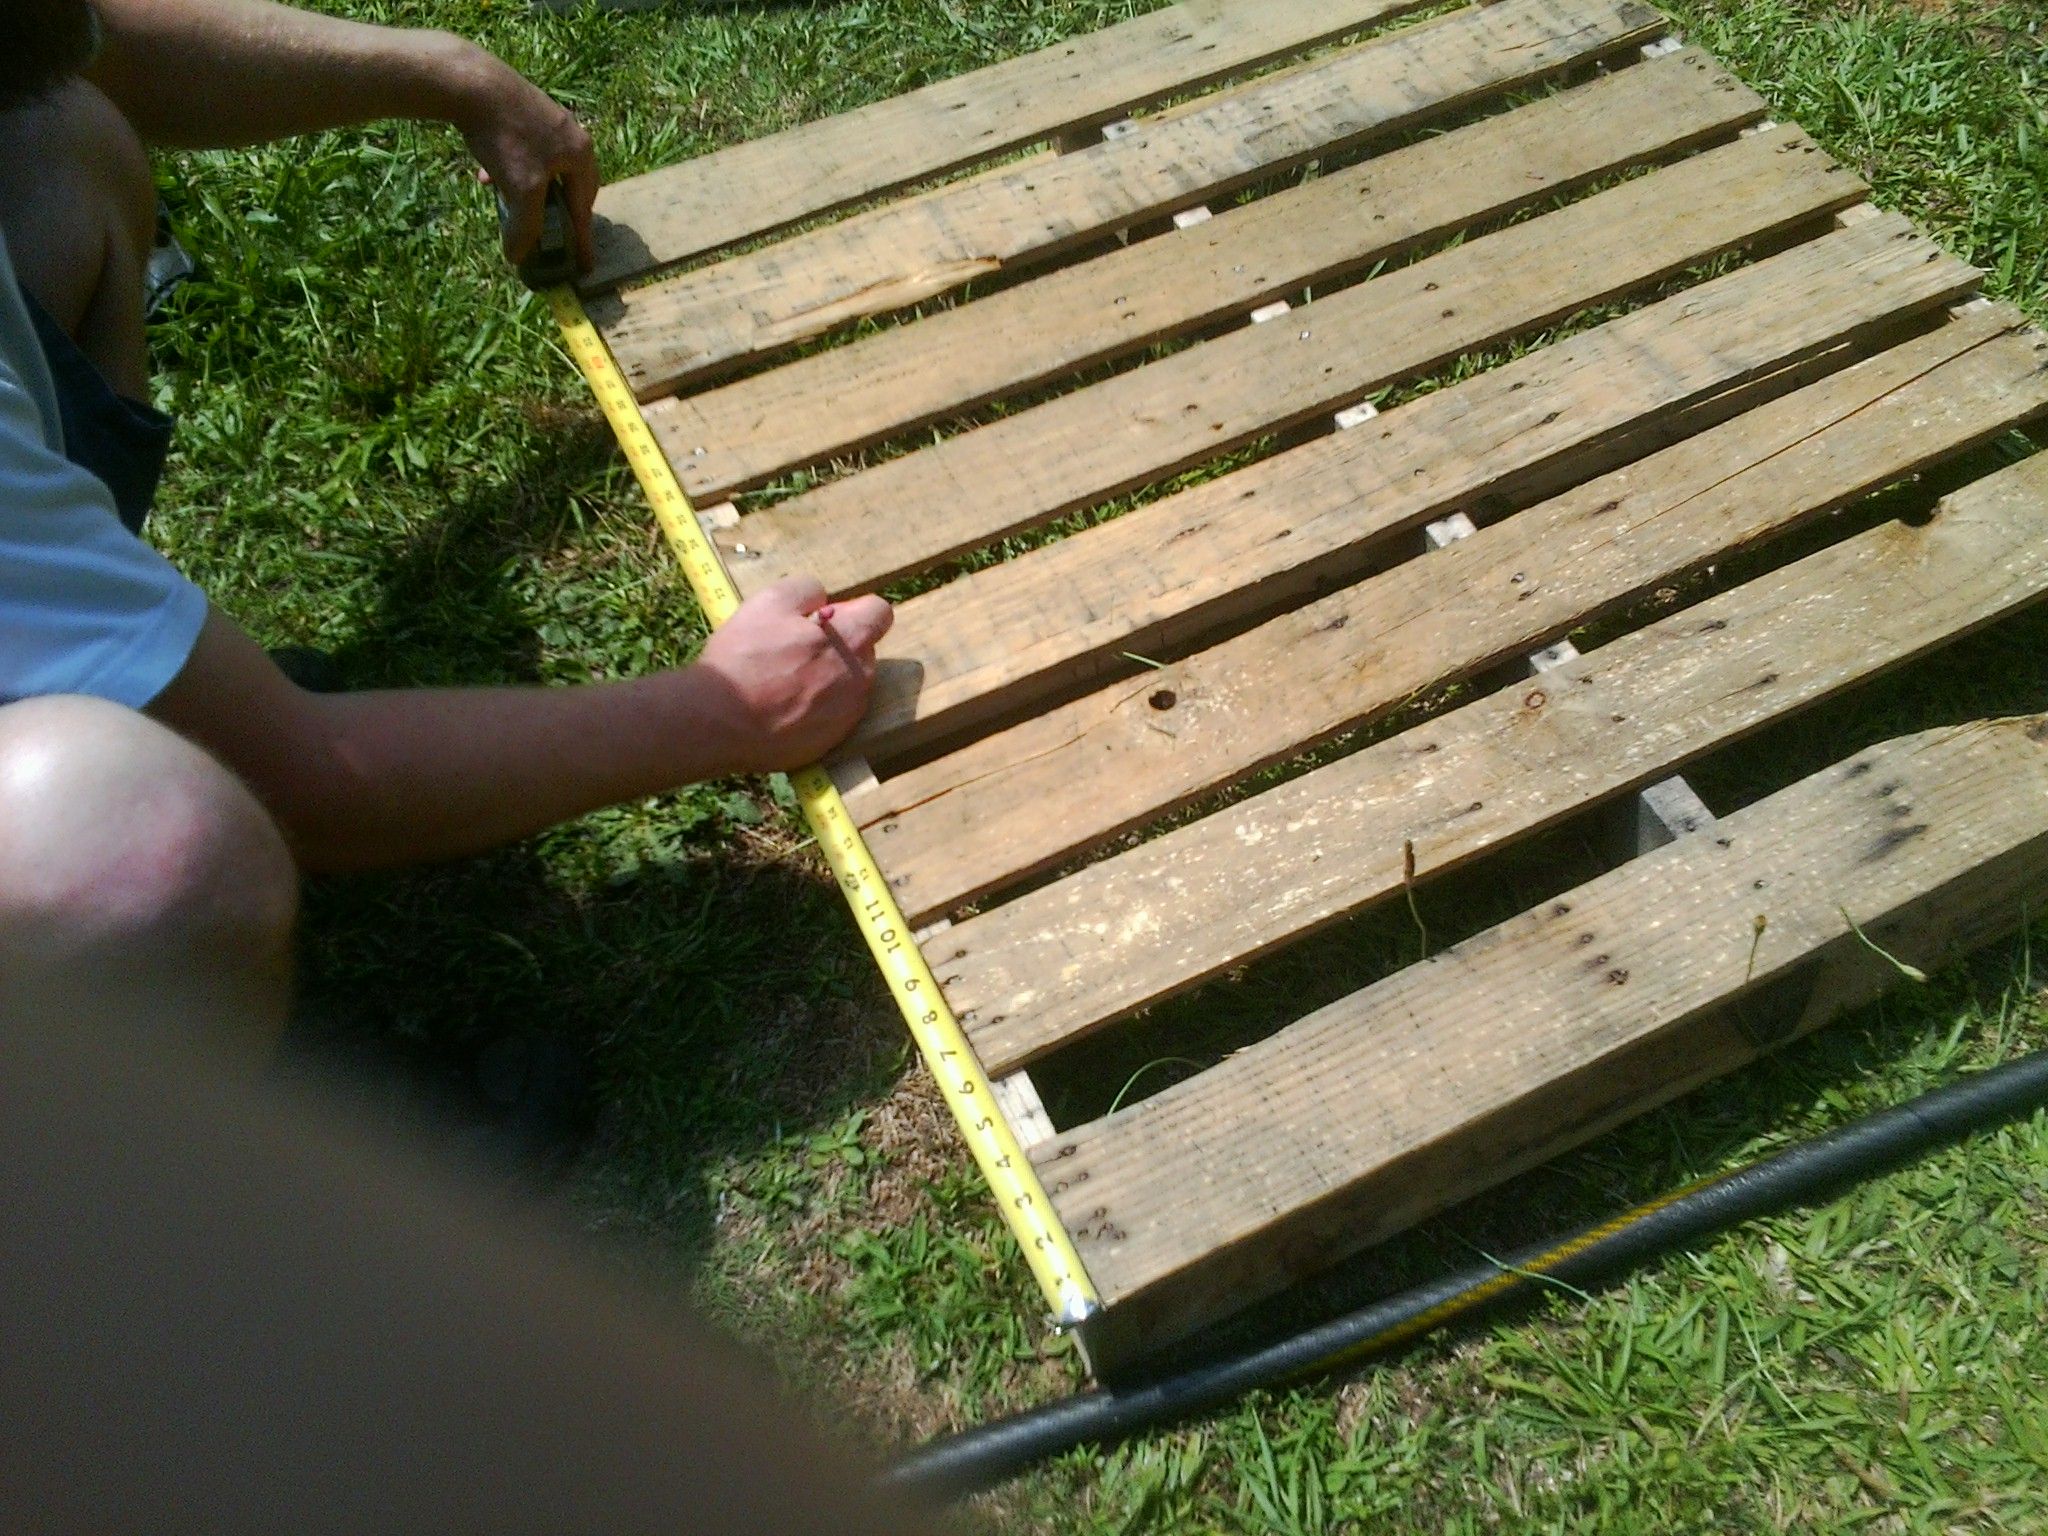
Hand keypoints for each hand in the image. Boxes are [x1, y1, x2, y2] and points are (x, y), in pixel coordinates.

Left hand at [449, 45, 597, 270]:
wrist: (473, 83)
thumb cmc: (507, 139)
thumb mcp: (521, 191)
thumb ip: (526, 228)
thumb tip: (518, 257)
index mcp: (581, 155)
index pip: (585, 207)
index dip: (583, 239)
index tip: (584, 264)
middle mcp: (572, 134)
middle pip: (572, 184)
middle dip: (562, 210)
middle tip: (555, 230)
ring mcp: (548, 117)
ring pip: (546, 166)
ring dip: (534, 190)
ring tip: (515, 205)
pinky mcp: (522, 108)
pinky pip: (526, 149)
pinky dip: (515, 169)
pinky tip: (490, 175)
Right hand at [692, 578, 893, 772]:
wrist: (720, 721)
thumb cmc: (745, 657)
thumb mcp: (771, 601)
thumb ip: (809, 590)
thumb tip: (823, 601)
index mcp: (853, 640)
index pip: (880, 613)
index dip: (852, 609)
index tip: (822, 617)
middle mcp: (862, 679)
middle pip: (862, 650)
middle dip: (838, 644)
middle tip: (794, 649)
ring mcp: (848, 715)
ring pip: (848, 684)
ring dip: (827, 676)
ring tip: (784, 681)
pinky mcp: (831, 742)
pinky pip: (833, 715)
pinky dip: (816, 708)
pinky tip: (783, 708)